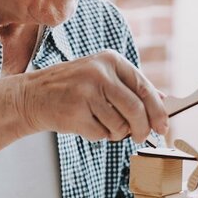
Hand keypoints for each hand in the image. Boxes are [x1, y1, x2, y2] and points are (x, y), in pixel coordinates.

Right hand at [15, 50, 167, 141]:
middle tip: (140, 137)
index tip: (163, 126)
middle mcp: (99, 72)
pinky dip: (98, 136)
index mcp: (111, 60)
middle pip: (136, 109)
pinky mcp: (75, 112)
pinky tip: (85, 124)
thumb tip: (164, 101)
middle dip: (142, 128)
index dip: (158, 111)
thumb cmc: (73, 88)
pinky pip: (100, 134)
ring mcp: (86, 91)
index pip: (144, 88)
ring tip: (102, 124)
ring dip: (116, 133)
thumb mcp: (103, 77)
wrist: (32, 96)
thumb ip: (132, 87)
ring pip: (119, 125)